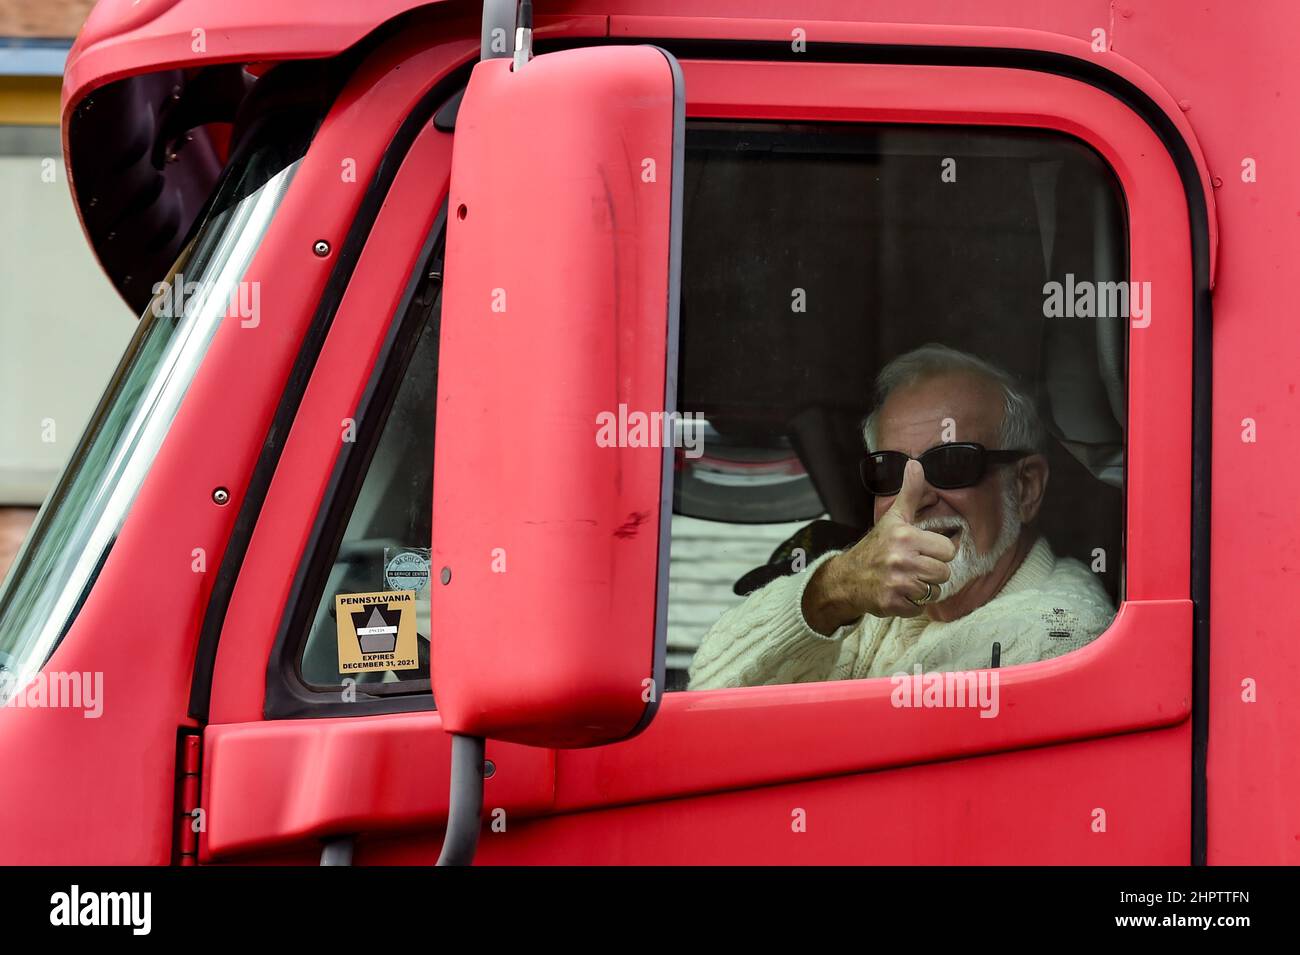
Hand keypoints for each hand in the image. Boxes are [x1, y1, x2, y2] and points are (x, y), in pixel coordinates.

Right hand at [801, 459, 957, 633]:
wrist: (846, 578)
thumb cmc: (875, 546)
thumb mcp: (893, 518)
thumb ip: (909, 493)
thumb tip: (916, 463)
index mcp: (905, 536)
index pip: (948, 550)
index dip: (937, 551)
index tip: (923, 551)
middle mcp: (901, 560)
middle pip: (943, 573)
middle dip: (931, 572)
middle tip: (914, 566)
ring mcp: (896, 583)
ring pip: (933, 591)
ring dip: (922, 588)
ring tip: (907, 579)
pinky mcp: (891, 604)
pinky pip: (919, 607)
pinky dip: (911, 604)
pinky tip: (899, 592)